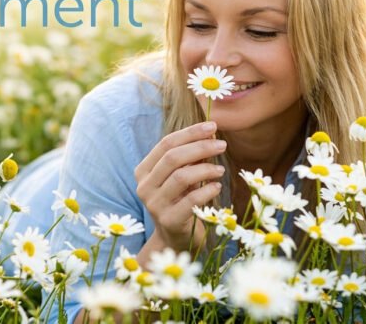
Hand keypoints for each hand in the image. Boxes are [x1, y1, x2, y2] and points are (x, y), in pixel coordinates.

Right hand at [134, 121, 225, 251]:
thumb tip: (210, 133)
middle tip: (222, 144)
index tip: (212, 126)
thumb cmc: (181, 201)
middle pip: (172, 158)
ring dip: (205, 168)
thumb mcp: (182, 177)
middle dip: (200, 147)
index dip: (190, 132)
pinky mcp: (169, 221)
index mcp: (144, 171)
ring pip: (181, 177)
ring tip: (220, 169)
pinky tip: (217, 187)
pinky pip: (191, 200)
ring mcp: (154, 205)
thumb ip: (191, 157)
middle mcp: (144, 186)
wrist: (175, 238)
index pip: (166, 144)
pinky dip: (207, 190)